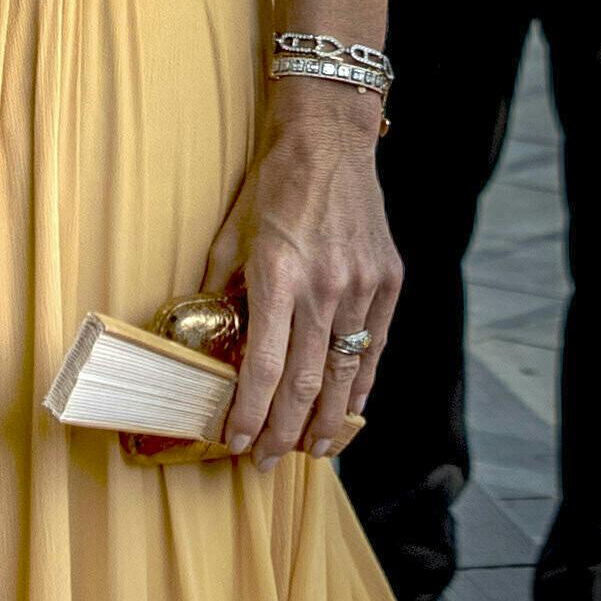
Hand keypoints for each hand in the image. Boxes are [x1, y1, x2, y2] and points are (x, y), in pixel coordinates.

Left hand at [184, 82, 399, 468]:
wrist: (330, 139)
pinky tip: (350, 410)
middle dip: (284, 432)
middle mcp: (325, 287)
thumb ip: (224, 294)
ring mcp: (363, 286)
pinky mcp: (388, 281)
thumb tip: (211, 343)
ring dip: (327, 422)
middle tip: (268, 461)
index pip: (266, 368)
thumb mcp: (232, 237)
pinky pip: (375, 347)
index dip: (249, 415)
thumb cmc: (273, 185)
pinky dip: (361, 385)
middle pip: (307, 385)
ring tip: (310, 451)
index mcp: (278, 276)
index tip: (236, 443)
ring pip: (346, 375)